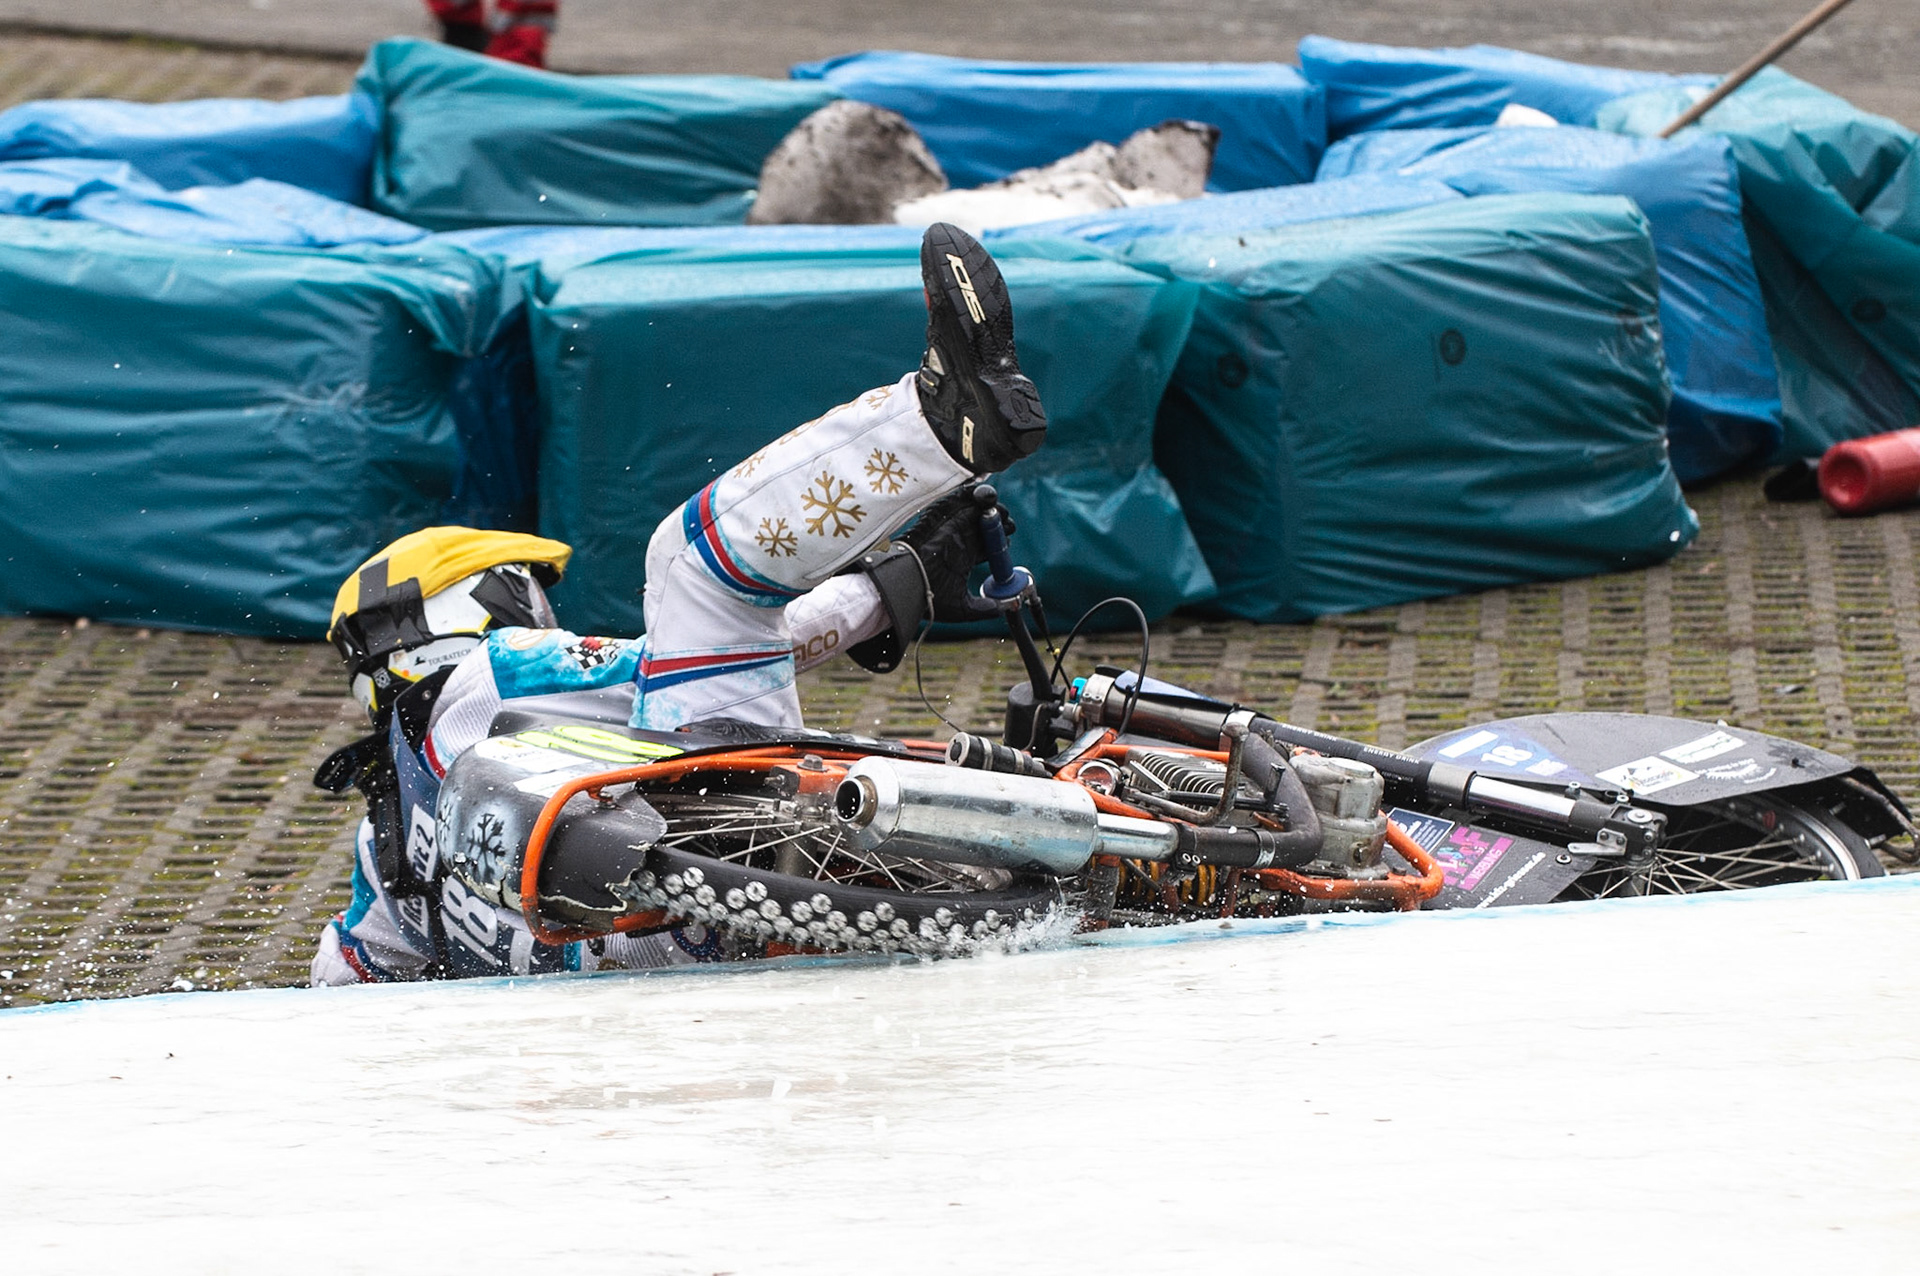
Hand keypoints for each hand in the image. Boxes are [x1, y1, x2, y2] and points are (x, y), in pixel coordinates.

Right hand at [899, 484, 1013, 622]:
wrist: (909, 583)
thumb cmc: (930, 596)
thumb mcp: (963, 608)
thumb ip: (985, 608)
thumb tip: (1005, 609)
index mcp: (963, 559)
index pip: (986, 547)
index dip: (999, 543)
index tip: (1009, 541)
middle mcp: (958, 542)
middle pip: (984, 527)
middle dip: (999, 524)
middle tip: (1009, 525)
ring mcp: (953, 529)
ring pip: (977, 513)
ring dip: (992, 511)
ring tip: (1003, 514)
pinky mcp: (946, 518)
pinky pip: (963, 501)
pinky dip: (976, 497)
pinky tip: (989, 501)